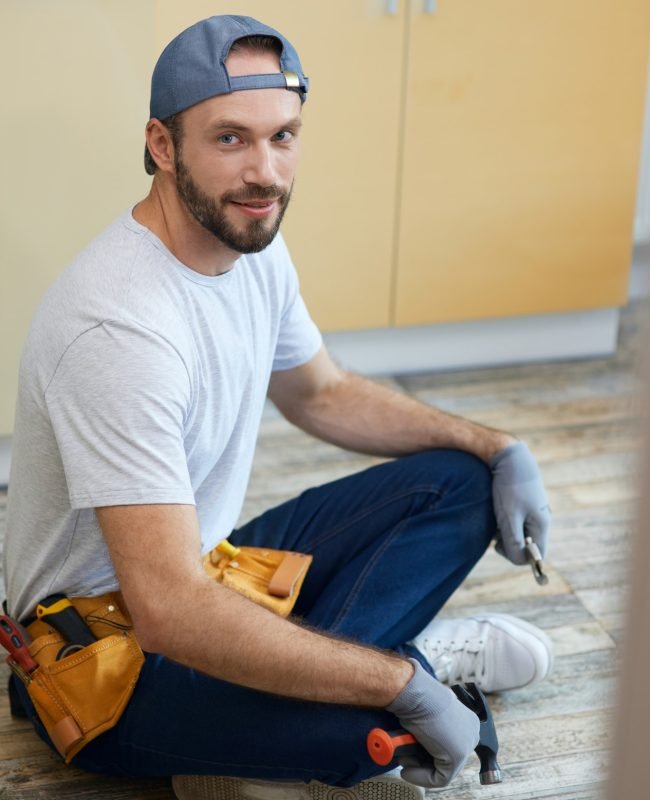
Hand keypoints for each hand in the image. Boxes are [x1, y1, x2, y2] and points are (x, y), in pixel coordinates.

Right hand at [386, 659, 478, 788]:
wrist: (415, 693)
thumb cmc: (416, 696)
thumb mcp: (426, 713)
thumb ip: (430, 729)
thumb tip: (419, 744)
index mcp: (466, 719)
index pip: (449, 744)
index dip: (429, 753)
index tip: (412, 753)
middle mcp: (471, 731)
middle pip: (448, 758)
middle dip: (425, 763)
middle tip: (407, 759)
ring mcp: (466, 744)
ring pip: (444, 770)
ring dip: (420, 770)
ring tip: (405, 763)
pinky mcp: (457, 756)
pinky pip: (439, 779)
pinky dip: (420, 778)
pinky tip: (407, 771)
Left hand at [490, 441, 550, 564]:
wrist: (508, 455)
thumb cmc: (508, 487)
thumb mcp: (509, 517)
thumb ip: (514, 542)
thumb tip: (520, 561)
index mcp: (542, 525)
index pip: (537, 555)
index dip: (518, 556)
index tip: (500, 545)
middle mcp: (542, 519)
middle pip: (527, 545)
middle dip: (509, 542)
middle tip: (495, 530)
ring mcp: (535, 510)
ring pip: (520, 532)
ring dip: (505, 531)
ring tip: (496, 516)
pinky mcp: (526, 502)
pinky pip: (517, 520)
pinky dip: (505, 519)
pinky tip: (498, 508)